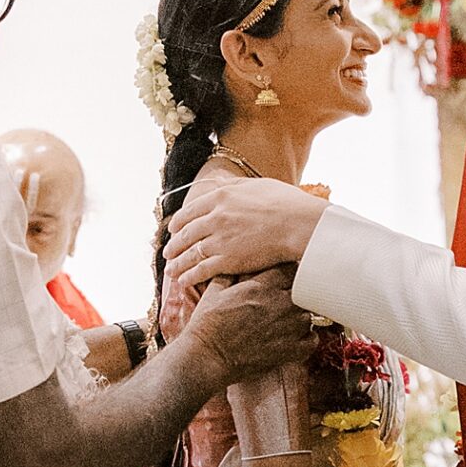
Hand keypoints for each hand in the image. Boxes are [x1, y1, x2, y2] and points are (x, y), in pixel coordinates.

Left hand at [164, 177, 325, 297]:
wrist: (298, 224)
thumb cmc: (285, 203)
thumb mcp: (255, 185)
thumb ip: (234, 187)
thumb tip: (221, 185)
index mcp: (220, 197)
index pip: (190, 211)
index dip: (179, 223)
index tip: (173, 230)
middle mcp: (215, 217)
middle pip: (186, 234)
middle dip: (174, 245)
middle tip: (167, 252)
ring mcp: (219, 239)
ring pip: (190, 254)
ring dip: (177, 263)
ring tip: (171, 271)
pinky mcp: (227, 260)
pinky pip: (201, 270)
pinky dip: (189, 276)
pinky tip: (183, 282)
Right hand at [187, 267, 312, 384]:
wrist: (207, 357)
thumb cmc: (207, 324)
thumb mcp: (215, 290)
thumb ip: (232, 273)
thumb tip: (239, 262)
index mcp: (262, 286)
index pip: (290, 268)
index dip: (287, 273)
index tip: (282, 279)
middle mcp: (280, 304)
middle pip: (303, 290)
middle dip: (296, 293)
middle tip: (283, 301)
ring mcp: (288, 328)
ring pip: (310, 314)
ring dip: (300, 315)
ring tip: (286, 320)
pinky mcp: (290, 351)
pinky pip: (312, 340)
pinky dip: (306, 339)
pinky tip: (293, 338)